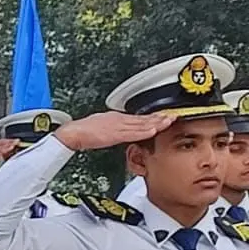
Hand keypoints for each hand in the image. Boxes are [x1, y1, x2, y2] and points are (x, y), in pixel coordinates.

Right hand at [55, 111, 175, 151]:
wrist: (74, 132)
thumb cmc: (84, 130)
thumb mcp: (103, 127)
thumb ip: (115, 128)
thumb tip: (122, 131)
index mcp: (117, 118)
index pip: (139, 118)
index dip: (154, 117)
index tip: (165, 116)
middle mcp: (120, 120)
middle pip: (143, 119)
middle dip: (159, 117)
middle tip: (174, 116)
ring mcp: (118, 126)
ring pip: (141, 124)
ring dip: (156, 123)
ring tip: (168, 121)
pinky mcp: (115, 133)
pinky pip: (132, 132)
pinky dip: (143, 131)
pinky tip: (152, 130)